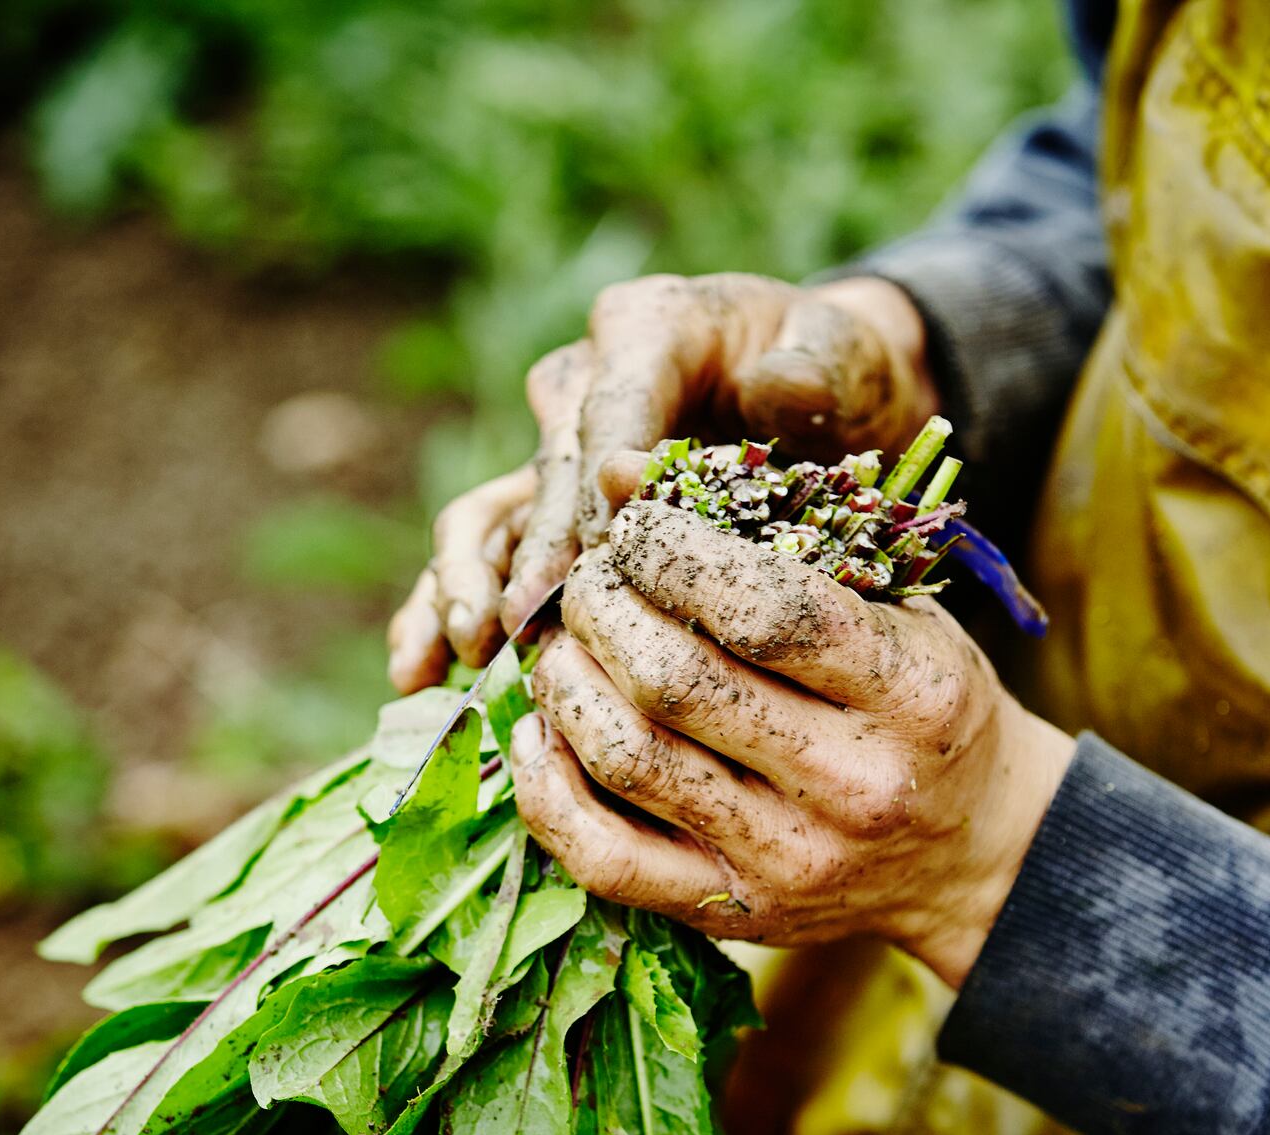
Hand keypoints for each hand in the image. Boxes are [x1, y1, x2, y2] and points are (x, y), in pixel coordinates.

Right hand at [387, 274, 938, 693]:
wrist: (831, 390)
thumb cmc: (838, 368)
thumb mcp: (845, 352)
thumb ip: (813, 369)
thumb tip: (767, 394)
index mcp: (647, 328)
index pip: (610, 410)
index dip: (601, 479)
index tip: (607, 547)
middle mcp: (585, 382)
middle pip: (545, 472)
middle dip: (533, 551)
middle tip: (526, 622)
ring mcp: (560, 449)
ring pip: (492, 515)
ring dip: (466, 583)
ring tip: (467, 651)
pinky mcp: (551, 506)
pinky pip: (488, 556)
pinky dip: (447, 607)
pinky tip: (424, 671)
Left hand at [510, 498, 1072, 987]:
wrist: (972, 850)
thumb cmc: (920, 701)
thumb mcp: (893, 604)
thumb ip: (772, 535)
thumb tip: (617, 471)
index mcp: (910, 693)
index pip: (765, 611)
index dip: (672, 552)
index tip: (641, 527)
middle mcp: (853, 784)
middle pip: (674, 681)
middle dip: (603, 608)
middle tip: (592, 581)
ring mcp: (790, 859)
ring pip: (628, 758)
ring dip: (566, 682)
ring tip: (563, 645)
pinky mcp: (735, 913)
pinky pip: (605, 858)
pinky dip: (547, 788)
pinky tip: (541, 730)